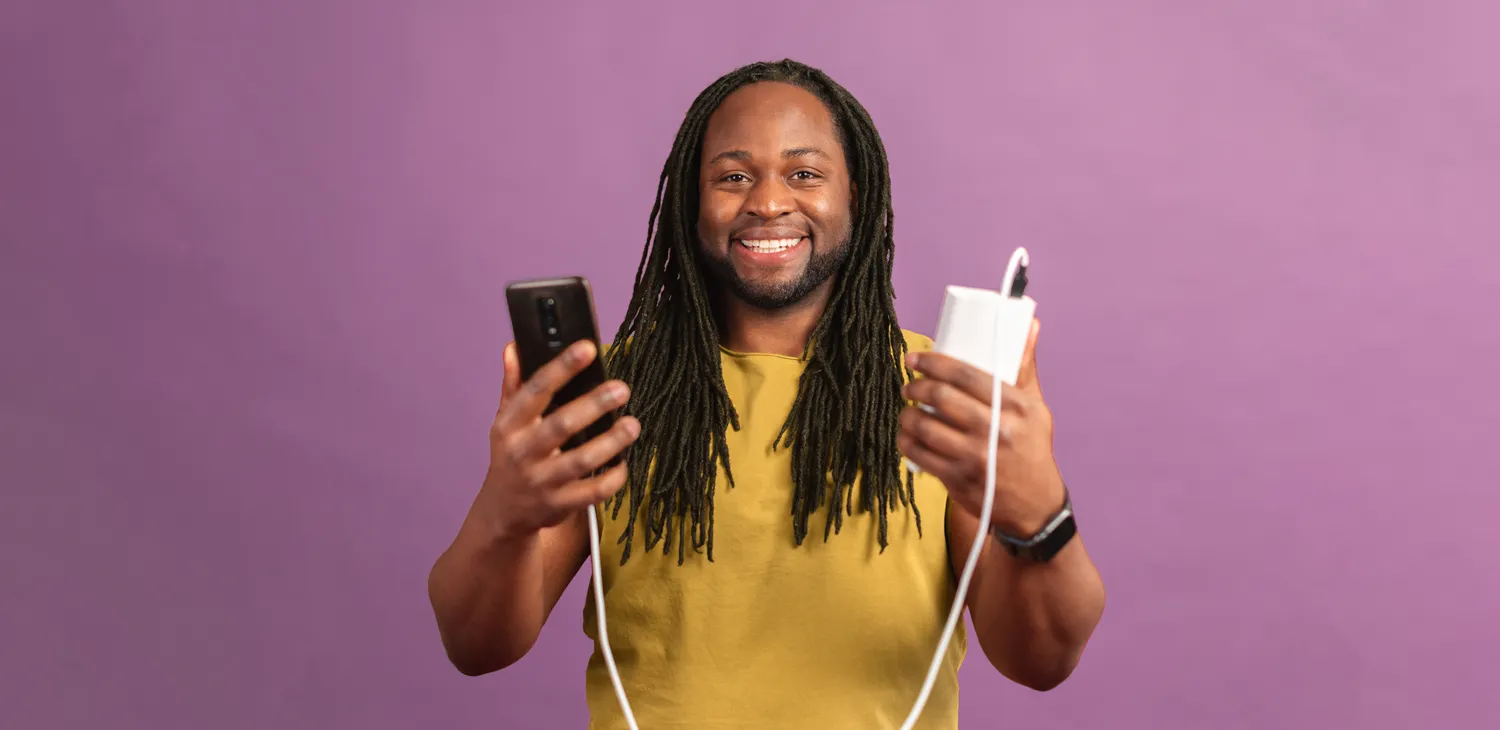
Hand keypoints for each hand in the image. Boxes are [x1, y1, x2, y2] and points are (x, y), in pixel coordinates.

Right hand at [478, 340, 640, 540]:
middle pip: (561, 425)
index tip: (588, 348)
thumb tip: (513, 346)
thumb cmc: (511, 455)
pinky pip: (591, 493)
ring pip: (580, 461)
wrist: (503, 510)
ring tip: (632, 424)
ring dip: (610, 442)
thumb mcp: (506, 421)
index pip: (536, 391)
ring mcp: (541, 481)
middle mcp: (523, 452)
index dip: (561, 368)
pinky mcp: (559, 505)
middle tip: (622, 389)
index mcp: (509, 425)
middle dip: (593, 405)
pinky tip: (625, 463)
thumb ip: (514, 385)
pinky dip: (612, 479)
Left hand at [898, 319, 1065, 535]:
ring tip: (906, 410)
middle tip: (908, 385)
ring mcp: (975, 457)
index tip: (914, 359)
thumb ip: (1025, 368)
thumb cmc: (1032, 448)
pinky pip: (920, 455)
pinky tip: (906, 435)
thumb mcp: (1036, 407)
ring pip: (925, 426)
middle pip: (940, 397)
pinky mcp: (958, 480)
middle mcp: (995, 430)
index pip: (964, 374)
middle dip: (915, 386)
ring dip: (907, 414)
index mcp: (1015, 406)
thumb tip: (1029, 325)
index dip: (932, 363)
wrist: (1035, 506)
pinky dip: (906, 442)